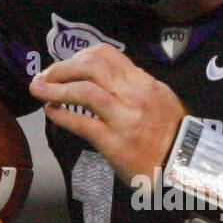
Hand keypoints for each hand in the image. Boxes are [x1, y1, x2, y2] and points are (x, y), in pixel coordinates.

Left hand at [29, 43, 185, 184]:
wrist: (182, 167)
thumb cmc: (170, 135)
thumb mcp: (161, 99)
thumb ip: (134, 85)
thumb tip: (102, 76)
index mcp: (144, 82)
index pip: (107, 55)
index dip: (79, 56)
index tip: (65, 66)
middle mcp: (134, 95)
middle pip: (91, 66)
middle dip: (62, 68)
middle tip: (46, 76)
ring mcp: (124, 119)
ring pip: (84, 91)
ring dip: (55, 88)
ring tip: (39, 90)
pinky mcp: (114, 143)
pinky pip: (82, 123)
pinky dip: (61, 115)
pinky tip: (51, 111)